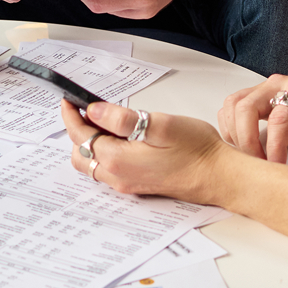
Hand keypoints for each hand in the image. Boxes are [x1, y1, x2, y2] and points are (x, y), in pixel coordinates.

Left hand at [60, 100, 227, 203]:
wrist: (219, 177)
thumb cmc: (196, 150)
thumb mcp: (159, 125)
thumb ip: (121, 119)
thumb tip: (94, 111)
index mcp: (118, 160)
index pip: (81, 135)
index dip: (71, 115)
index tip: (68, 101)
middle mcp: (118, 176)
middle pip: (80, 154)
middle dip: (77, 131)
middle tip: (84, 110)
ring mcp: (127, 184)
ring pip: (93, 164)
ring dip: (90, 143)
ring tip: (103, 123)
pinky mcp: (137, 185)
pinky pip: (108, 170)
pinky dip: (103, 153)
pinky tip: (119, 139)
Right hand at [217, 71, 287, 169]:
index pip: (281, 117)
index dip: (276, 144)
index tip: (277, 164)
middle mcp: (277, 84)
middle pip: (247, 108)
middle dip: (246, 139)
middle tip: (256, 164)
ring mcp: (261, 87)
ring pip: (234, 105)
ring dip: (235, 133)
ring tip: (248, 156)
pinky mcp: (251, 93)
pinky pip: (229, 107)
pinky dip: (230, 127)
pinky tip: (240, 143)